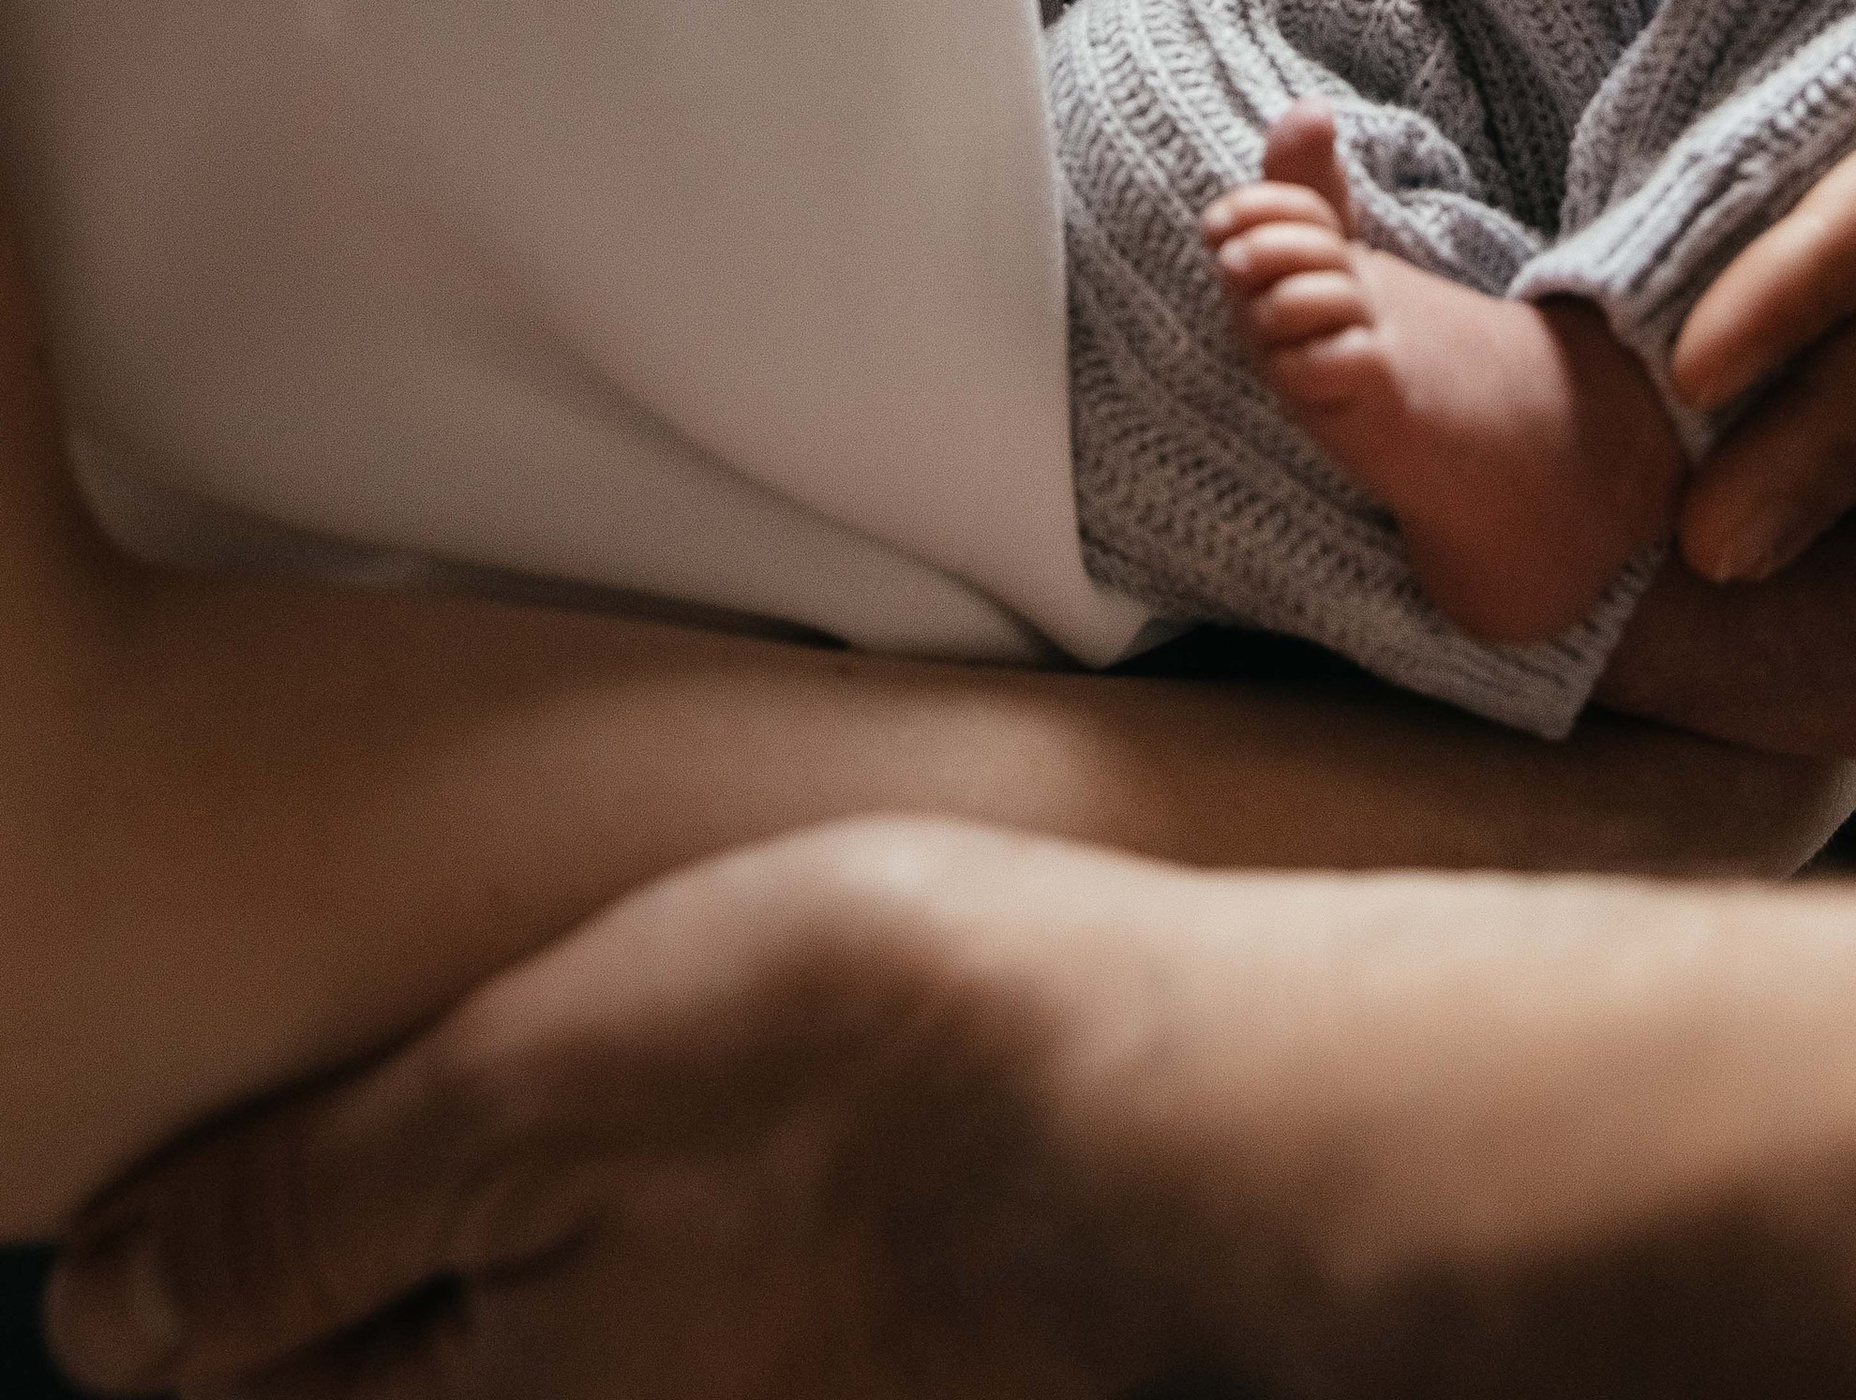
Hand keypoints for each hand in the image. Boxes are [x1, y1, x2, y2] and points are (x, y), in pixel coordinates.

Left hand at [47, 822, 1200, 1399]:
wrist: (1179, 1099)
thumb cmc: (859, 1058)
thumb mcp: (523, 1091)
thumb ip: (305, 1213)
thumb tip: (97, 1313)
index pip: (269, 1375)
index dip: (239, 1250)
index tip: (287, 1136)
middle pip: (420, 1361)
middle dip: (398, 1233)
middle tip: (464, 1077)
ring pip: (563, 1323)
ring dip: (547, 1208)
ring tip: (614, 1057)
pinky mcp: (865, 1354)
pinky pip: (699, 1303)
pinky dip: (675, 1207)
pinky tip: (739, 1090)